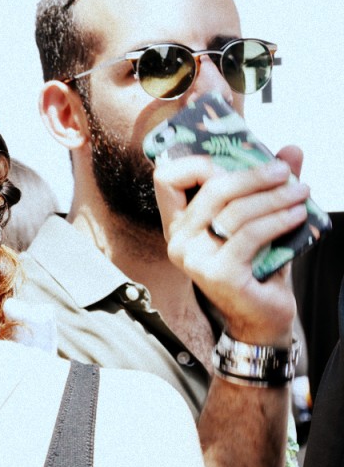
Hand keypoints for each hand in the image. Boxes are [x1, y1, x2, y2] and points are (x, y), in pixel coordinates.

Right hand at [153, 146, 307, 345]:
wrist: (261, 316)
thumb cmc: (256, 266)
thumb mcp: (258, 220)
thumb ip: (268, 186)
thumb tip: (291, 150)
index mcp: (178, 223)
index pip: (166, 179)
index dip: (195, 163)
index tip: (229, 162)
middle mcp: (178, 240)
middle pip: (211, 189)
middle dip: (252, 176)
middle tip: (283, 172)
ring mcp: (194, 259)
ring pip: (236, 211)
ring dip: (275, 197)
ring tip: (301, 193)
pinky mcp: (218, 273)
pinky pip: (250, 235)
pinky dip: (278, 220)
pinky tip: (297, 215)